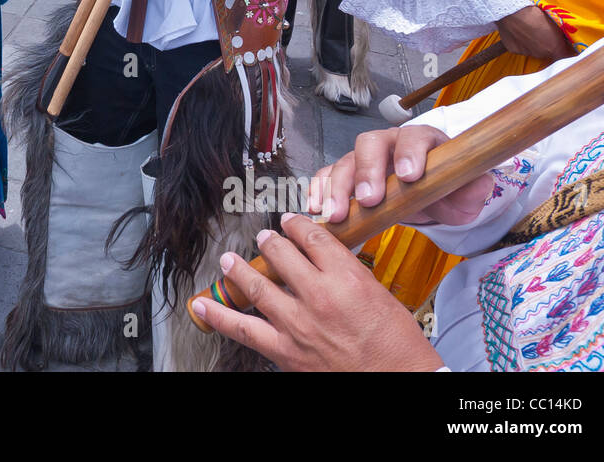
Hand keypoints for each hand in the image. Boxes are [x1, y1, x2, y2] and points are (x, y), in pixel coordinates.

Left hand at [191, 214, 445, 371]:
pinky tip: (203, 305)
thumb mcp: (379, 294)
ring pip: (256, 285)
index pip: (312, 237)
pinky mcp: (285, 350)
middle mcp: (318, 295)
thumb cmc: (398, 346)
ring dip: (239, 268)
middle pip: (281, 254)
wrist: (400, 382)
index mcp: (346, 277)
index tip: (291, 221)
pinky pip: (242, 328)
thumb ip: (347, 273)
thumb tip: (324, 258)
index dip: (297, 224)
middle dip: (270, 242)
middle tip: (264, 238)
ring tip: (229, 259)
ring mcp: (297, 323)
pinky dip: (219, 315)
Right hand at [309, 124, 493, 226]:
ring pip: (345, 161)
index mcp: (420, 140)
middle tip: (368, 199)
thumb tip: (476, 184)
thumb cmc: (446, 187)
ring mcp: (364, 158)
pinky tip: (317, 209)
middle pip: (370, 143)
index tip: (409, 176)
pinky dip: (319, 191)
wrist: (430, 194)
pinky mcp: (347, 174)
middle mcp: (388, 143)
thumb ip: (474, 188)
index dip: (410, 153)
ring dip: (338, 188)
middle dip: (367, 171)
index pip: (413, 137)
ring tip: (336, 215)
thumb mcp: (466, 192)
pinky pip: (327, 176)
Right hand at [496, 4, 573, 61]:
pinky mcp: (514, 50)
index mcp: (555, 48)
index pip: (566, 56)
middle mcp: (541, 54)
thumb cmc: (535, 13)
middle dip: (549, 46)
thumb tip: (566, 39)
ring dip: (535, 45)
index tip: (565, 45)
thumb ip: (562, 35)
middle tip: (545, 34)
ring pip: (535, 52)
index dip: (566, 50)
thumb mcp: (555, 22)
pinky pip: (522, 49)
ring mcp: (527, 53)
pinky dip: (523, 43)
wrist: (512, 12)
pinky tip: (521, 33)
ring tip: (531, 32)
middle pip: (549, 54)